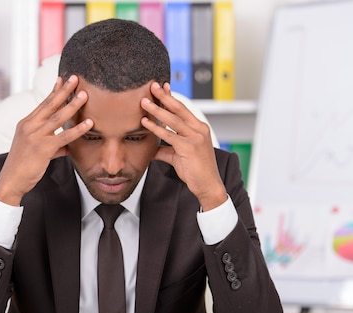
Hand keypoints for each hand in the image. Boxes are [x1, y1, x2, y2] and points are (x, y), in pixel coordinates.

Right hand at [0, 75, 92, 205]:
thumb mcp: (36, 151)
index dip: (54, 91)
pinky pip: (64, 136)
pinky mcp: (42, 148)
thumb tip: (67, 147)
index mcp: (26, 124)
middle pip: (50, 104)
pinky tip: (89, 123)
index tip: (62, 79)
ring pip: (58, 117)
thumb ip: (54, 146)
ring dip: (72, 105)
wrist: (11, 181)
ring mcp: (35, 136)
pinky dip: (78, 129)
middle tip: (75, 78)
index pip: (43, 104)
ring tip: (84, 95)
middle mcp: (29, 126)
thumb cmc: (22, 167)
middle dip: (64, 90)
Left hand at [141, 82, 227, 210]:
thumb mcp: (179, 157)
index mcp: (199, 128)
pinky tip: (145, 123)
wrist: (208, 186)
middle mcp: (199, 129)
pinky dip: (156, 128)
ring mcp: (195, 137)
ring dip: (157, 110)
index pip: (183, 109)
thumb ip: (166, 150)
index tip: (162, 87)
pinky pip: (169, 135)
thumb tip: (152, 149)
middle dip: (164, 96)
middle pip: (179, 108)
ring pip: (173, 119)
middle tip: (152, 86)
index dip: (171, 97)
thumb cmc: (196, 171)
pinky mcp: (189, 147)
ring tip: (144, 102)